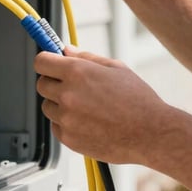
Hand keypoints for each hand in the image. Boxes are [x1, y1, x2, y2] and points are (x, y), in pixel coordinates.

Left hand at [35, 46, 167, 163]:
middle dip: (53, 82)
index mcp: (77, 72)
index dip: (46, 61)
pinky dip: (66, 123)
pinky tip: (87, 120)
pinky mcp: (69, 139)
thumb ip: (86, 57)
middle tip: (73, 85)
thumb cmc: (137, 99)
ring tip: (86, 106)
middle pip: (41, 84)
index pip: (41, 62)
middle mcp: (68, 95)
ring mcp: (67, 119)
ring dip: (59, 104)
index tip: (51, 63)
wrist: (150, 132)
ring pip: (48, 107)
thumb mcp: (116, 68)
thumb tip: (67, 51)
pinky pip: (56, 127)